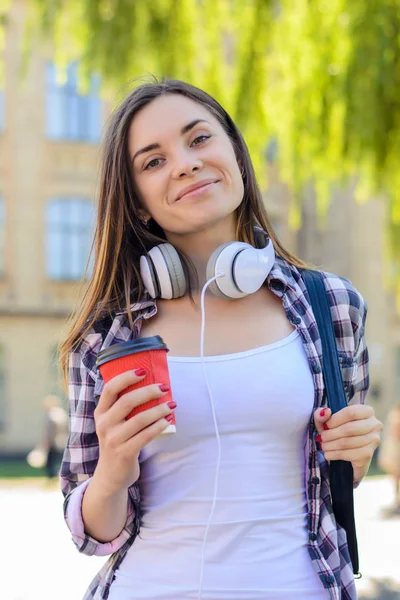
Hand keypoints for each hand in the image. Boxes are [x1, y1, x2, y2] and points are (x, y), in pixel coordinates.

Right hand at [93, 370, 174, 493]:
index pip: (110, 389)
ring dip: (158, 409)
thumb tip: (150, 383)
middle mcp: (104, 424)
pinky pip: (145, 436)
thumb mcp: (113, 423)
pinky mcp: (124, 453)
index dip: (126, 377)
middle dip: (148, 391)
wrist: (111, 475)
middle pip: (127, 401)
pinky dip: (159, 426)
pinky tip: (168, 420)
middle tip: (164, 387)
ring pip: (139, 419)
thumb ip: (123, 406)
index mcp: (101, 412)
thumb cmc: (118, 441)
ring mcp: (113, 440)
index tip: (143, 370)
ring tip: (171, 404)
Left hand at [313, 405, 382, 482]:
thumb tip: (325, 412)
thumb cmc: (336, 430)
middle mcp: (375, 424)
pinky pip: (350, 454)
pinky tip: (328, 454)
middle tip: (321, 438)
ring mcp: (374, 440)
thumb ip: (321, 415)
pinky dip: (335, 454)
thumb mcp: (326, 421)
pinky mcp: (369, 454)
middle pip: (350, 429)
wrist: (345, 450)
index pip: (351, 413)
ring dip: (331, 445)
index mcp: (366, 411)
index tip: (325, 426)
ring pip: (349, 442)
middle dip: (331, 434)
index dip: (335, 420)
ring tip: (323, 446)